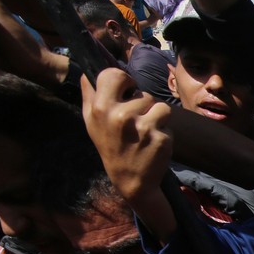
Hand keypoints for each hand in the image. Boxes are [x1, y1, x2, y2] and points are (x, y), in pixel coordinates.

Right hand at [81, 69, 173, 208]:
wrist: (131, 180)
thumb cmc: (111, 147)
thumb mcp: (92, 123)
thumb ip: (89, 97)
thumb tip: (85, 74)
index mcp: (101, 108)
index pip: (115, 74)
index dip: (125, 81)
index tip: (127, 91)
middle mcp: (121, 115)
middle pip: (143, 93)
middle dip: (143, 104)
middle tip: (136, 120)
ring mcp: (143, 127)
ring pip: (160, 106)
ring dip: (156, 117)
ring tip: (144, 132)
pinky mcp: (161, 138)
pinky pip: (168, 123)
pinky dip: (163, 130)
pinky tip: (152, 142)